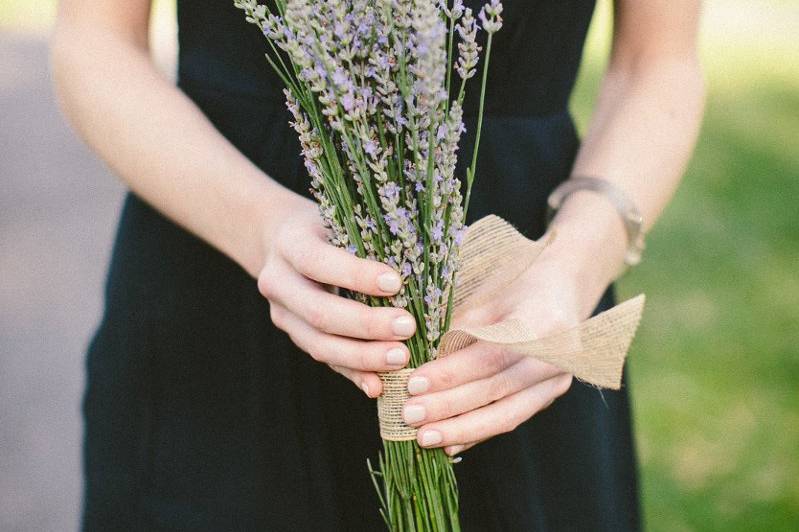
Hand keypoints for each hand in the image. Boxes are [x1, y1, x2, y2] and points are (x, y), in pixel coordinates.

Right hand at [257, 194, 415, 396]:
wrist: (282, 241)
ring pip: (319, 344)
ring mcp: (283, 314)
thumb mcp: (340, 218)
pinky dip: (353, 374)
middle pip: (319, 312)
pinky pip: (325, 360)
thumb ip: (369, 236)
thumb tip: (423, 257)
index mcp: (290, 243)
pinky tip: (379, 385)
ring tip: (402, 358)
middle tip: (408, 327)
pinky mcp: (296, 336)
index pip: (319, 262)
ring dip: (363, 356)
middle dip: (366, 324)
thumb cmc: (328, 224)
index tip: (396, 283)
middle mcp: (278, 282)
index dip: (356, 275)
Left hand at [402, 248, 602, 454]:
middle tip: (409, 414)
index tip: (413, 383)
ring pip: (507, 415)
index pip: (490, 356)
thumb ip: (459, 327)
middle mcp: (556, 357)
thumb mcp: (487, 294)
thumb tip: (419, 360)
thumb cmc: (516, 282)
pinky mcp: (549, 395)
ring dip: (462, 429)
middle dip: (449, 407)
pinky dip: (478, 432)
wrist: (561, 286)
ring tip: (424, 437)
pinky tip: (449, 443)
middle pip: (497, 390)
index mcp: (541, 323)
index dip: (451, 374)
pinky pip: (511, 418)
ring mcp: (556, 380)